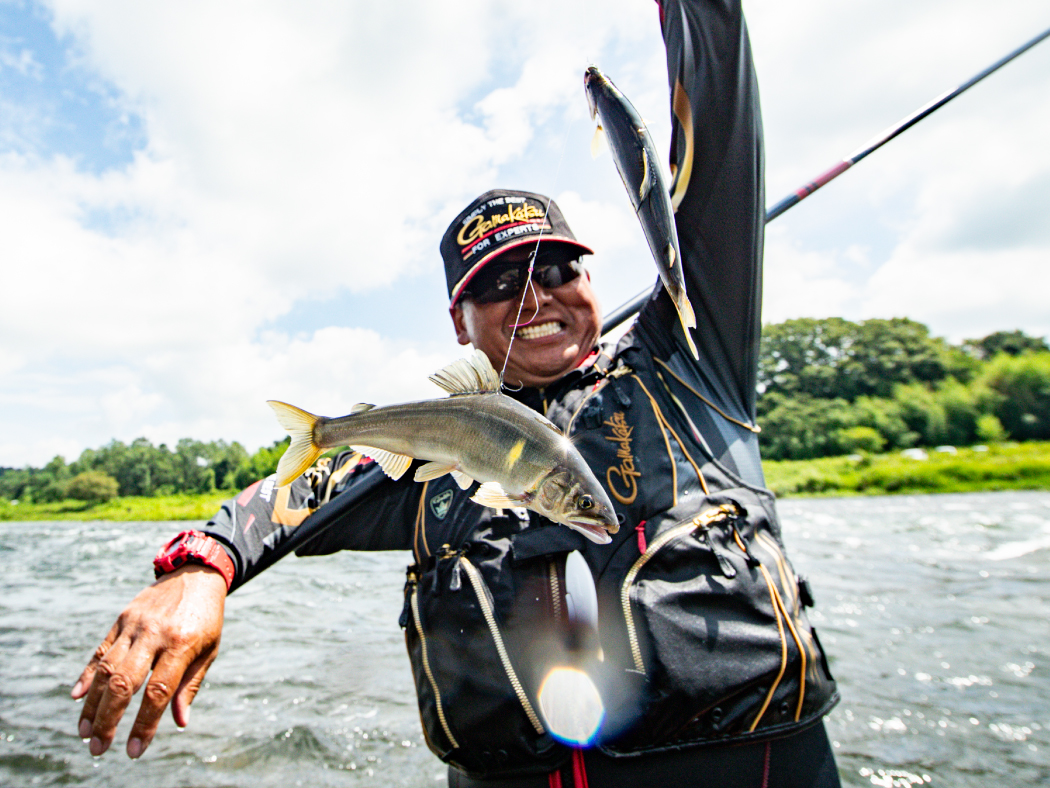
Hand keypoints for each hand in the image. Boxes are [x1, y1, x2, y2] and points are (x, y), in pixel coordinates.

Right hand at [72, 564, 226, 757]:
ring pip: (107, 668)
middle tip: (98, 749)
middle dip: (109, 720)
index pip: (158, 691)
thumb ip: (190, 685)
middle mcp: (155, 634)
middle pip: (125, 682)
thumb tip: (179, 722)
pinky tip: (77, 698)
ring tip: (84, 733)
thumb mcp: (209, 650)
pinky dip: (88, 675)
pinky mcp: (123, 618)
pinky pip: (101, 650)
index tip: (134, 750)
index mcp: (181, 644)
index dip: (144, 724)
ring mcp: (135, 625)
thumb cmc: (207, 618)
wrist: (196, 574)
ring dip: (93, 704)